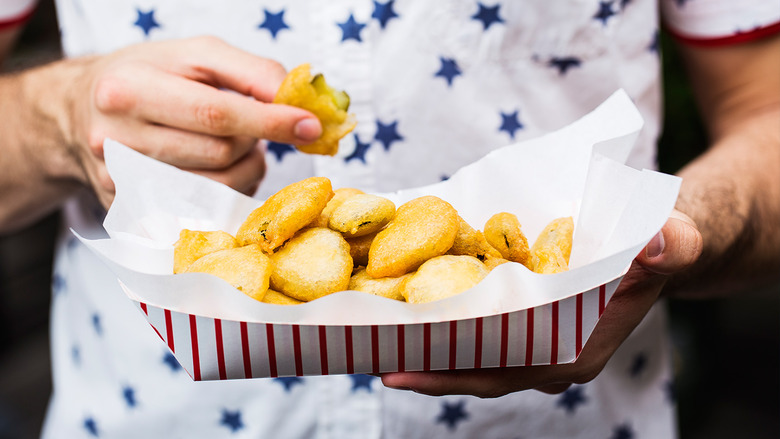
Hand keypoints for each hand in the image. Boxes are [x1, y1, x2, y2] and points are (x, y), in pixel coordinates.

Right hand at [67, 36, 321, 206]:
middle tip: (252, 127)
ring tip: (234, 145)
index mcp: (128, 89)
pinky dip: (227, 192)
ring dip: (245, 169)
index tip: (311, 126)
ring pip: (217, 189)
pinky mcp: (130, 214)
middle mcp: (115, 141)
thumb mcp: (194, 55)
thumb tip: (297, 101)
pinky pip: (202, 213)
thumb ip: (250, 72)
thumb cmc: (148, 76)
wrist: (81, 111)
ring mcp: (120, 185)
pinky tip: (217, 171)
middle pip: (219, 154)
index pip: (215, 113)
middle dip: (253, 142)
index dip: (270, 122)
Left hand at [380, 210, 702, 397]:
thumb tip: (665, 240)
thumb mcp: (672, 238)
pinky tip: (405, 297)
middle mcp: (547, 352)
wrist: (658, 238)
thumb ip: (671, 244)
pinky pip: (473, 320)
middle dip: (423, 362)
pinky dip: (441, 312)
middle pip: (474, 367)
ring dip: (424, 339)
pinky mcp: (520, 310)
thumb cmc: (660, 242)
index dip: (453, 372)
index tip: (403, 367)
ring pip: (468, 348)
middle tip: (367, 350)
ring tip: (372, 327)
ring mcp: (531, 334)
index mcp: (575, 349)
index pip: (504, 371)